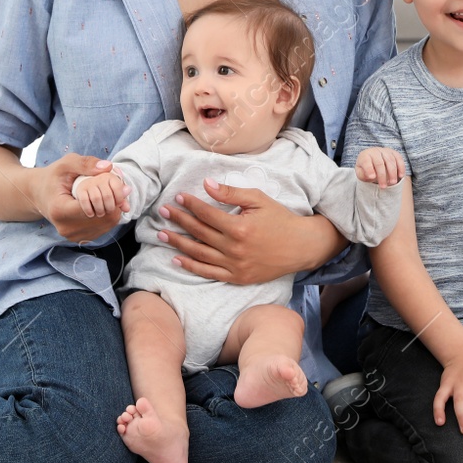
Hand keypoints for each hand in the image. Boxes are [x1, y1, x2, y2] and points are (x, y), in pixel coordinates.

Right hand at [32, 154, 117, 243]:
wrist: (39, 194)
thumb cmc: (53, 177)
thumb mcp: (66, 164)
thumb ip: (86, 163)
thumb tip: (108, 167)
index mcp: (60, 210)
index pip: (96, 205)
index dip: (110, 193)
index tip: (113, 181)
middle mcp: (66, 228)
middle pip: (104, 217)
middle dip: (114, 200)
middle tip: (114, 187)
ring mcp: (72, 236)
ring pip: (107, 224)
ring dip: (113, 208)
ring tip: (107, 195)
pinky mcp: (78, 239)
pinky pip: (102, 229)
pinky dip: (107, 216)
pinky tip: (101, 204)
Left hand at [157, 178, 324, 285]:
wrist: (300, 247)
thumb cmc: (280, 219)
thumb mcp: (259, 199)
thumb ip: (231, 193)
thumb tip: (206, 184)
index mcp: (239, 228)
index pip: (206, 214)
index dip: (190, 204)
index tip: (178, 197)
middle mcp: (234, 249)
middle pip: (199, 232)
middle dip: (178, 220)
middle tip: (163, 211)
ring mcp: (235, 266)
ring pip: (199, 254)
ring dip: (178, 243)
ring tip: (162, 233)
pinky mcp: (237, 278)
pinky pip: (208, 273)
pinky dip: (191, 266)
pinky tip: (177, 258)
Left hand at [355, 147, 405, 187]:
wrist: (373, 161)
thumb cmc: (366, 170)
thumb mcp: (361, 173)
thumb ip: (363, 175)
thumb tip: (370, 176)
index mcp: (365, 155)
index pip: (366, 162)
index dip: (369, 169)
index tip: (372, 177)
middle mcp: (375, 151)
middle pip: (379, 163)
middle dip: (382, 175)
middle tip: (383, 186)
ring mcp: (385, 151)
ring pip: (390, 160)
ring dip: (392, 173)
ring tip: (392, 183)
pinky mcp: (394, 153)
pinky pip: (399, 158)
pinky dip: (401, 167)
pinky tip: (401, 176)